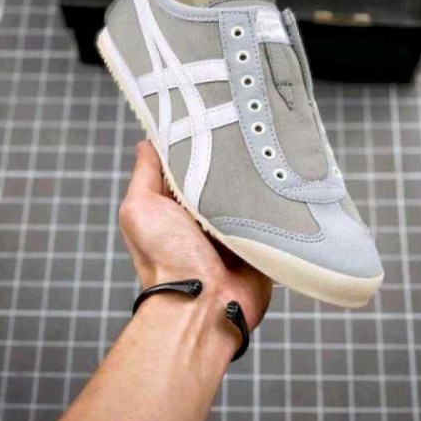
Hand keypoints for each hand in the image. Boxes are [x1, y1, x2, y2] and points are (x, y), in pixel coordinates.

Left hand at [119, 141, 271, 332]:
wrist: (203, 305)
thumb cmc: (166, 260)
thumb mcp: (141, 208)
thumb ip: (144, 175)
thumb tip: (146, 142)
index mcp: (176, 204)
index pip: (187, 162)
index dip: (195, 141)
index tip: (209, 115)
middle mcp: (204, 213)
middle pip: (220, 173)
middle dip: (229, 156)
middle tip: (243, 126)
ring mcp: (234, 226)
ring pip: (247, 190)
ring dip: (253, 177)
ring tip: (265, 148)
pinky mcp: (259, 238)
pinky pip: (270, 212)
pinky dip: (273, 199)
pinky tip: (280, 178)